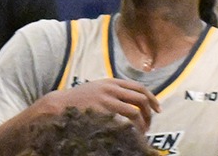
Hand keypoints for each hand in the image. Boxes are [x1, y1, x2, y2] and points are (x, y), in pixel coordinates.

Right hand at [41, 78, 159, 133]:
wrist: (60, 104)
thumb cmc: (79, 99)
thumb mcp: (97, 88)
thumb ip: (113, 90)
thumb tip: (133, 100)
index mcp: (112, 82)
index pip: (139, 87)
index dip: (152, 99)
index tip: (158, 110)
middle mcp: (111, 89)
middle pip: (140, 99)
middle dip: (149, 114)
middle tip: (149, 125)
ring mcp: (106, 100)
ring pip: (134, 112)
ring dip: (141, 124)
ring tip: (140, 133)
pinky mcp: (102, 111)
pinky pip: (122, 121)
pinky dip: (130, 129)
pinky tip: (129, 135)